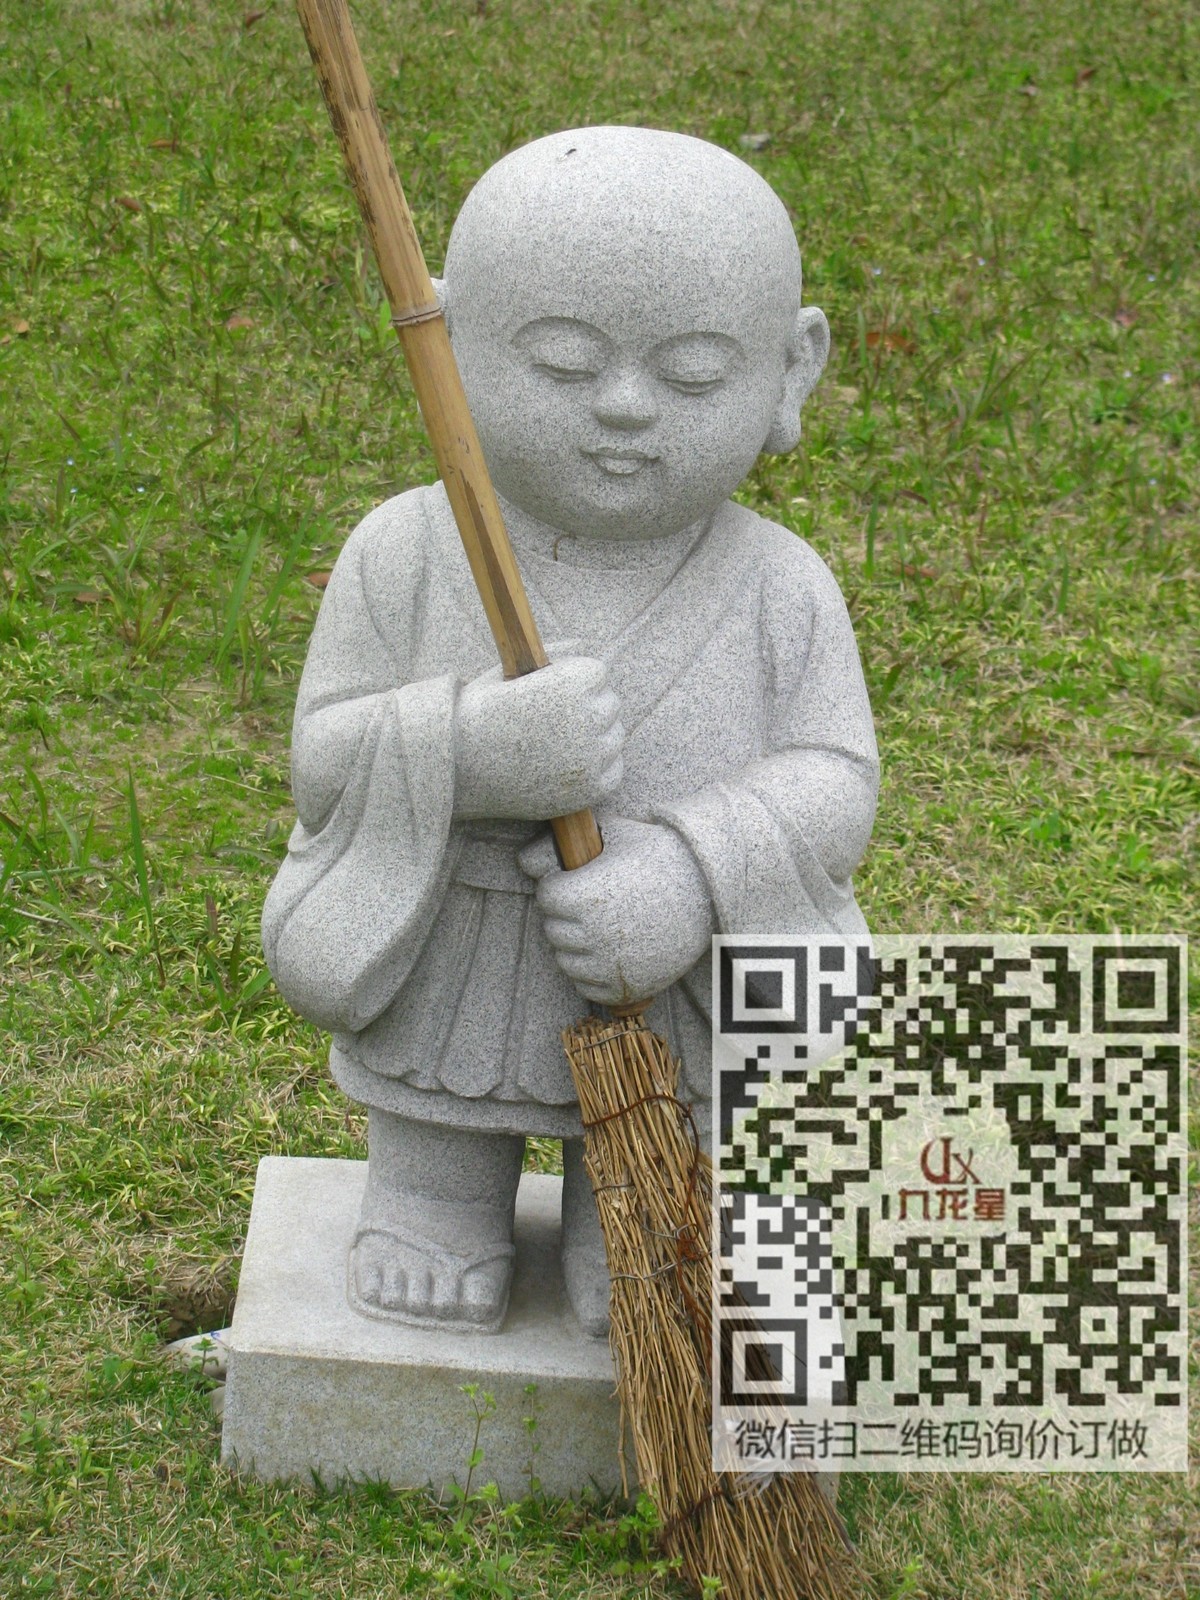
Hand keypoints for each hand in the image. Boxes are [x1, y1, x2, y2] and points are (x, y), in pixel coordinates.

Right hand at [453, 648, 623, 819]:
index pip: (598, 674)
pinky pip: (614, 771)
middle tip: (556, 722)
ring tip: (558, 745)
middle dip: (587, 709)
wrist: (457, 766)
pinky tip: (569, 767)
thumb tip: (583, 644)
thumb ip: (552, 655)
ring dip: (594, 738)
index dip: (576, 681)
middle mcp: (586, 718)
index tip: (556, 694)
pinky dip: (598, 769)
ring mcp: (590, 757)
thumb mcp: (510, 671)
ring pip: (614, 738)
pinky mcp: (589, 789)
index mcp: (570, 683)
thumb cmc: (480, 714)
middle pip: (610, 705)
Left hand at [518, 817, 713, 1005]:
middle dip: (567, 914)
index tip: (582, 878)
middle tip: (596, 901)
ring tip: (603, 925)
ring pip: (564, 960)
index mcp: (584, 896)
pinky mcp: (626, 987)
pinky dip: (593, 973)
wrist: (710, 889)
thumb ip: (559, 847)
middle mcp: (594, 934)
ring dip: (575, 944)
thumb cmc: (657, 855)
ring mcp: (610, 965)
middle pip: (552, 928)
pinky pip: (586, 988)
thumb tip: (521, 862)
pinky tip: (610, 951)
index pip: (546, 896)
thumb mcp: (610, 836)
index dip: (562, 884)